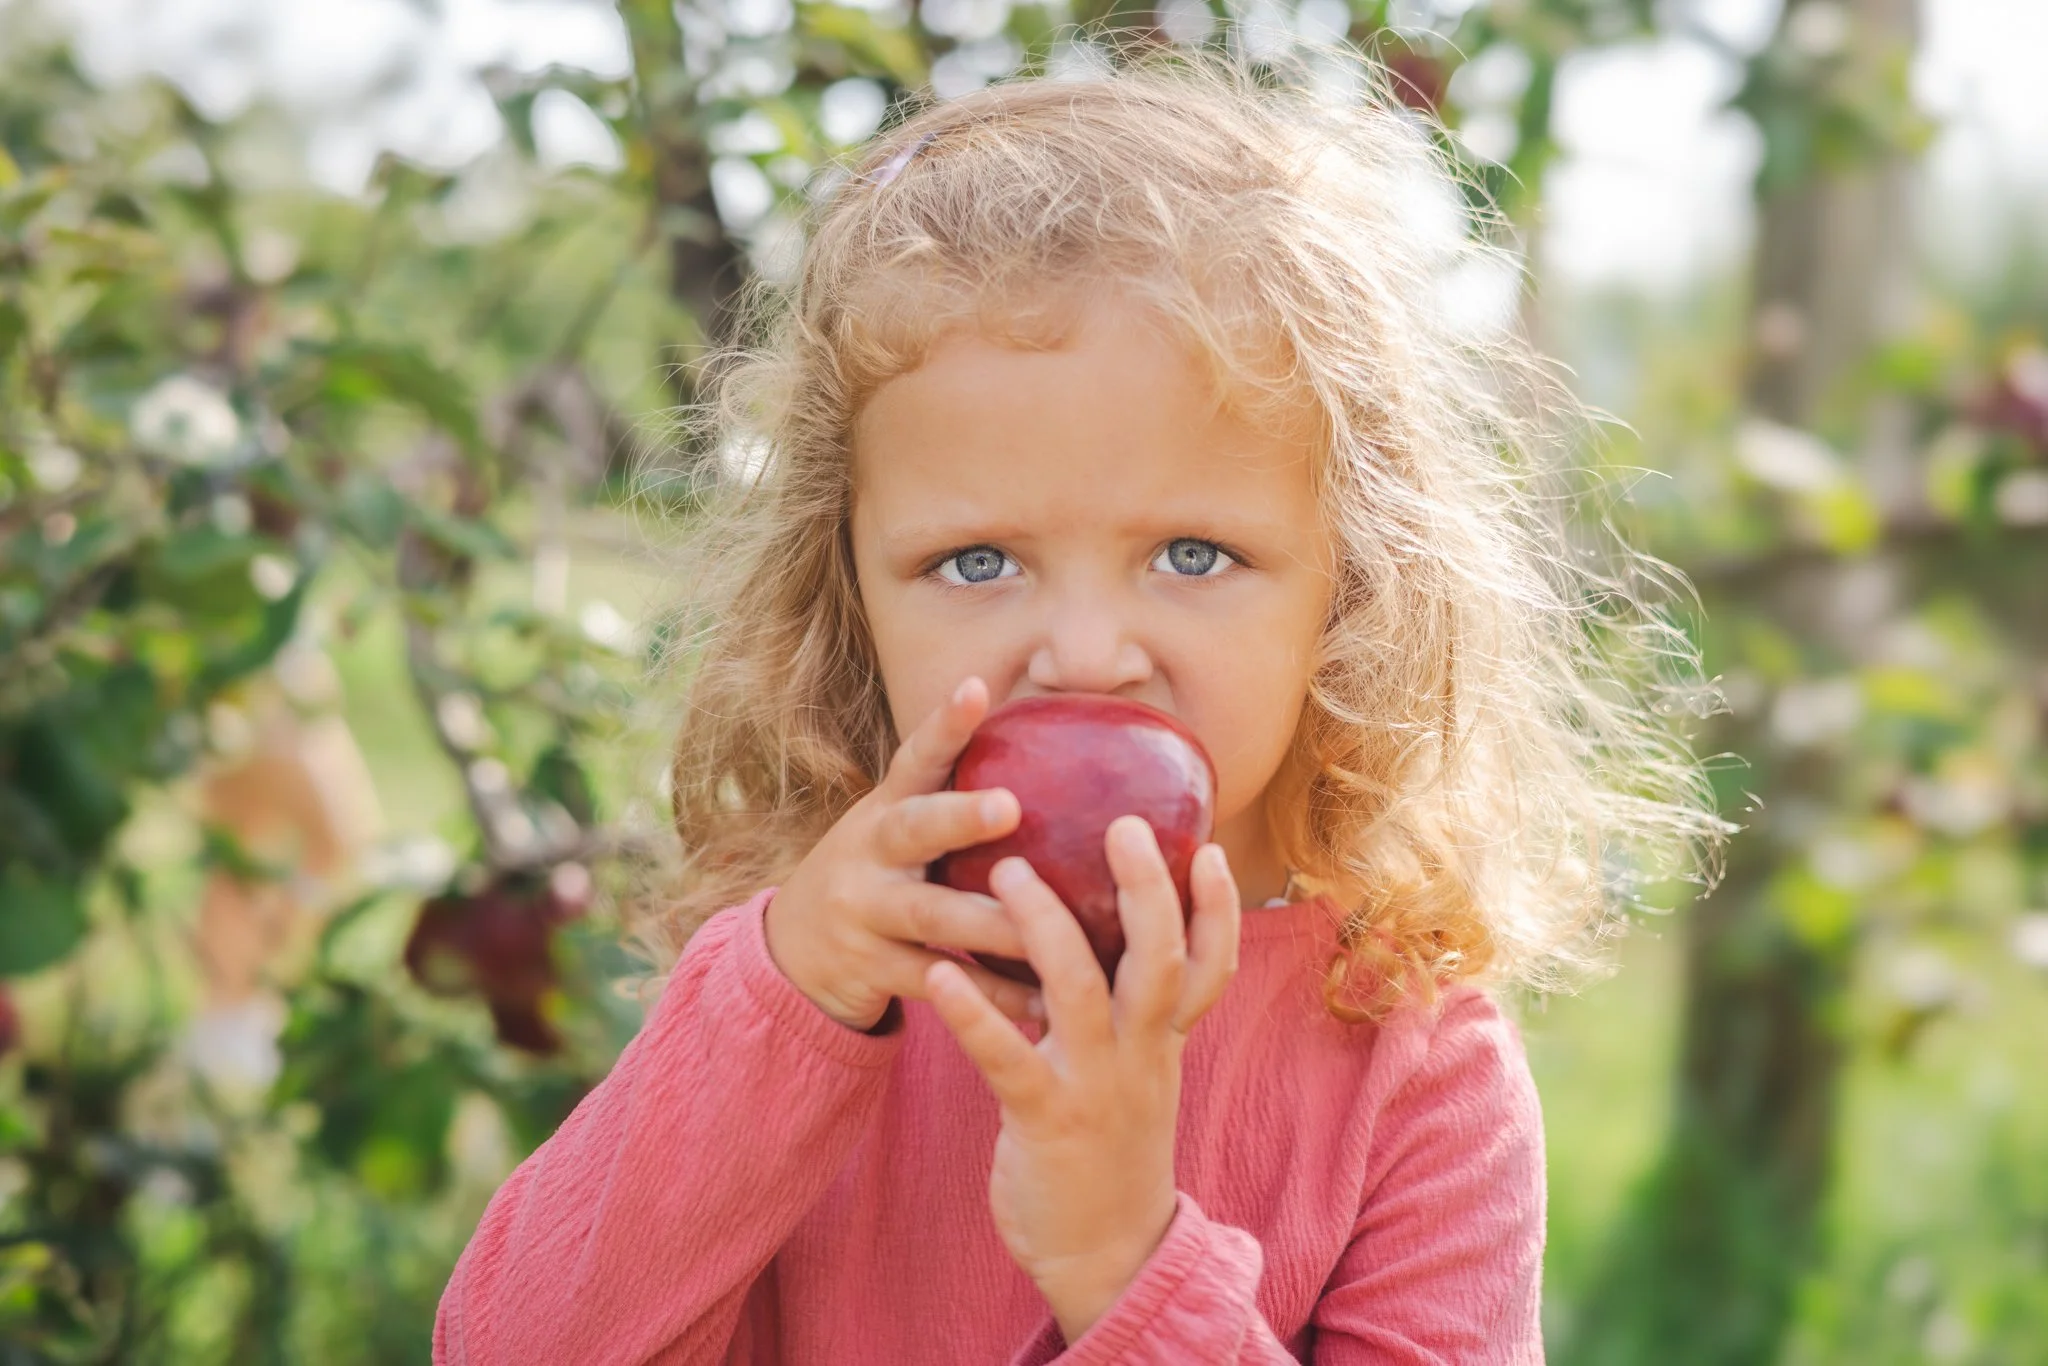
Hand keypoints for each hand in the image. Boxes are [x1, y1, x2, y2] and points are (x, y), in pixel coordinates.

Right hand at [765, 676, 1043, 1031]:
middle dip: (961, 816)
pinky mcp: (872, 969)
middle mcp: (869, 853)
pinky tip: (1043, 1001)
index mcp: (885, 810)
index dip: (945, 724)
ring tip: (1046, 927)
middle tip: (1010, 806)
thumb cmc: (878, 876)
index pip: (916, 757)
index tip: (977, 687)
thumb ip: (954, 800)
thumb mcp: (897, 830)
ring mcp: (865, 913)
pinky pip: (939, 981)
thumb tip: (1058, 754)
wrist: (792, 951)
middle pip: (914, 829)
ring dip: (990, 922)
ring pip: (931, 916)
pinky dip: (991, 994)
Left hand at [925, 818, 1241, 1343]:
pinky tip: (939, 976)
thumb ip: (1128, 1015)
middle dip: (1147, 889)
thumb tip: (1103, 941)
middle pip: (1161, 959)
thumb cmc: (1110, 1154)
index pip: (1210, 965)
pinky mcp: (1042, 1120)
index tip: (1210, 846)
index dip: (1218, 908)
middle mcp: (1140, 1056)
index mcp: (1163, 1043)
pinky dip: (974, 1013)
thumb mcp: (1137, 1078)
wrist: (1107, 1261)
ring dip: (1045, 926)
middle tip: (1125, 823)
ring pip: (1082, 992)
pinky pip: (1006, 1058)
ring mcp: (1094, 1087)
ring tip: (1009, 871)